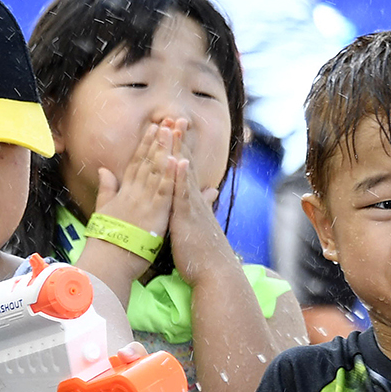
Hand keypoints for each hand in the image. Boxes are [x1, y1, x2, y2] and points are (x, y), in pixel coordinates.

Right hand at [94, 120, 180, 241]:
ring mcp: (144, 202)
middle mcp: (134, 193)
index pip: (136, 163)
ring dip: (165, 150)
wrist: (107, 261)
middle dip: (158, 140)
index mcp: (124, 192)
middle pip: (148, 161)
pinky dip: (171, 175)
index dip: (145, 144)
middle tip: (167, 121)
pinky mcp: (154, 214)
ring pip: (156, 171)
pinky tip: (177, 160)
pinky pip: (164, 191)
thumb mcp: (104, 210)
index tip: (153, 128)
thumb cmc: (105, 240)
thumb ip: (106, 189)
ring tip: (172, 131)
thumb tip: (103, 170)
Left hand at [166, 120, 231, 285]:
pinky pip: (183, 194)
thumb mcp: (203, 227)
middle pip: (185, 165)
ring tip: (174, 128)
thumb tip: (210, 191)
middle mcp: (195, 201)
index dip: (180, 150)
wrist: (216, 274)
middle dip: (180, 141)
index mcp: (194, 203)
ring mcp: (193, 208)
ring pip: (184, 173)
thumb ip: (204, 207)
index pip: (185, 172)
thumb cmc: (205, 255)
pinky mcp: (189, 218)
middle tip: (175, 117)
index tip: (174, 131)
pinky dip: (180, 176)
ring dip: (180, 150)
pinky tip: (177, 160)